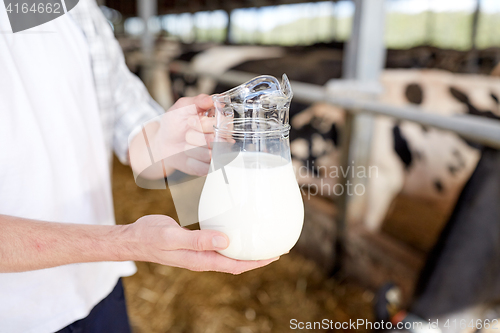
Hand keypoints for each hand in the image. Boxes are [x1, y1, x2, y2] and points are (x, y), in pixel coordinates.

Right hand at [125, 215, 278, 273]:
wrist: (133, 238)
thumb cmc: (150, 237)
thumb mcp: (172, 237)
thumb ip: (197, 240)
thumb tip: (226, 241)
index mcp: (200, 260)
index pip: (235, 265)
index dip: (256, 262)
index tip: (274, 255)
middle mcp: (202, 258)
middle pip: (235, 261)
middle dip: (256, 257)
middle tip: (275, 245)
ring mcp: (198, 251)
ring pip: (228, 253)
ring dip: (244, 248)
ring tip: (259, 238)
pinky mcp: (194, 243)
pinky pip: (218, 244)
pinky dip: (231, 240)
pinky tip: (234, 230)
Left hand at [149, 94, 216, 175]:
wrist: (164, 143)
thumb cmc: (175, 123)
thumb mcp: (183, 106)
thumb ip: (198, 100)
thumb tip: (213, 98)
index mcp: (220, 120)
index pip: (225, 122)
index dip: (206, 123)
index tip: (191, 120)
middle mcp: (224, 137)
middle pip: (218, 140)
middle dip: (196, 136)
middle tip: (187, 133)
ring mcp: (218, 154)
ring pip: (210, 155)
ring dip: (191, 148)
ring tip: (187, 144)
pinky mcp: (211, 168)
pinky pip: (203, 167)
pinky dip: (190, 161)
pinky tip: (188, 156)